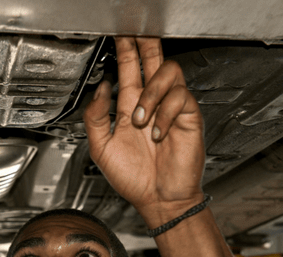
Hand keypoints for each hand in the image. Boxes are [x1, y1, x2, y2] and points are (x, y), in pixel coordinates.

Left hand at [83, 37, 204, 226]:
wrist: (157, 200)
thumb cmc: (134, 179)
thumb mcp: (101, 149)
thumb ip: (95, 117)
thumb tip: (100, 89)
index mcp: (130, 107)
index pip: (129, 68)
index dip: (124, 49)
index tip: (118, 33)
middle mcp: (151, 103)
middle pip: (153, 59)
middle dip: (146, 42)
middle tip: (140, 30)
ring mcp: (170, 109)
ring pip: (168, 74)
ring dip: (150, 93)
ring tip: (140, 120)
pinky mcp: (187, 118)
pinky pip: (180, 98)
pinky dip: (164, 114)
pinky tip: (157, 133)